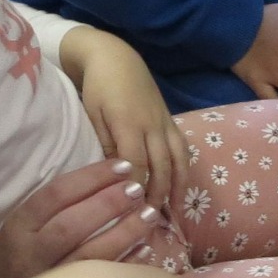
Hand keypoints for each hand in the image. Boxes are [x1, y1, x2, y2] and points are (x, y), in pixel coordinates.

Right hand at [0, 160, 159, 277]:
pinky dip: (126, 264)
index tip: (123, 165)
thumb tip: (111, 177)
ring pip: (90, 256)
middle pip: (69, 226)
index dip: (90, 178)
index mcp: (19, 228)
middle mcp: (30, 255)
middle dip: (107, 204)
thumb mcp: (30, 227)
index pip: (54, 196)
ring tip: (150, 213)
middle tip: (137, 189)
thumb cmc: (27, 254)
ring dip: (124, 233)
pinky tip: (147, 248)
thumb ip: (60, 206)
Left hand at [62, 29, 185, 215]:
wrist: (117, 58)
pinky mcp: (171, 121)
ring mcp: (166, 123)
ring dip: (178, 185)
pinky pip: (182, 149)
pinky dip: (184, 169)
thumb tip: (115, 177)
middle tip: (154, 219)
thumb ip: (106, 144)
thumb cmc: (98, 88)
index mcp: (129, 124)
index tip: (131, 211)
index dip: (136, 189)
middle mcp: (153, 125)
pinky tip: (180, 184)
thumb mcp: (93, 115)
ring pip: (178, 159)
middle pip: (162, 165)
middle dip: (159, 193)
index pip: (136, 164)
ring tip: (174, 209)